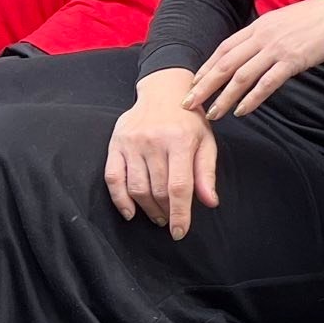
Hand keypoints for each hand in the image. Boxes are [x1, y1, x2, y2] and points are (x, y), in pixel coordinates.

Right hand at [105, 69, 218, 240]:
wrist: (164, 91)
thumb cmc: (189, 120)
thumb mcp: (206, 141)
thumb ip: (206, 172)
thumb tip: (210, 203)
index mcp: (181, 140)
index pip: (179, 186)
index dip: (180, 213)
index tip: (180, 232)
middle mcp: (154, 141)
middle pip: (157, 190)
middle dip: (165, 211)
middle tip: (170, 220)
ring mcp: (132, 143)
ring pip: (136, 188)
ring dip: (146, 209)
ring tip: (157, 216)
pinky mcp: (115, 144)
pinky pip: (113, 178)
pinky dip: (120, 200)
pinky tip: (131, 212)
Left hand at [184, 0, 323, 118]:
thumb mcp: (289, 20)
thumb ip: (271, 33)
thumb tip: (259, 48)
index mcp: (261, 25)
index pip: (224, 48)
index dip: (206, 67)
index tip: (194, 83)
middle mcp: (263, 36)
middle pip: (224, 64)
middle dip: (203, 85)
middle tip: (187, 104)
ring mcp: (278, 48)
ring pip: (240, 77)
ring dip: (223, 98)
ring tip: (211, 114)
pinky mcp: (293, 60)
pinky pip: (266, 84)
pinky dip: (251, 99)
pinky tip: (242, 111)